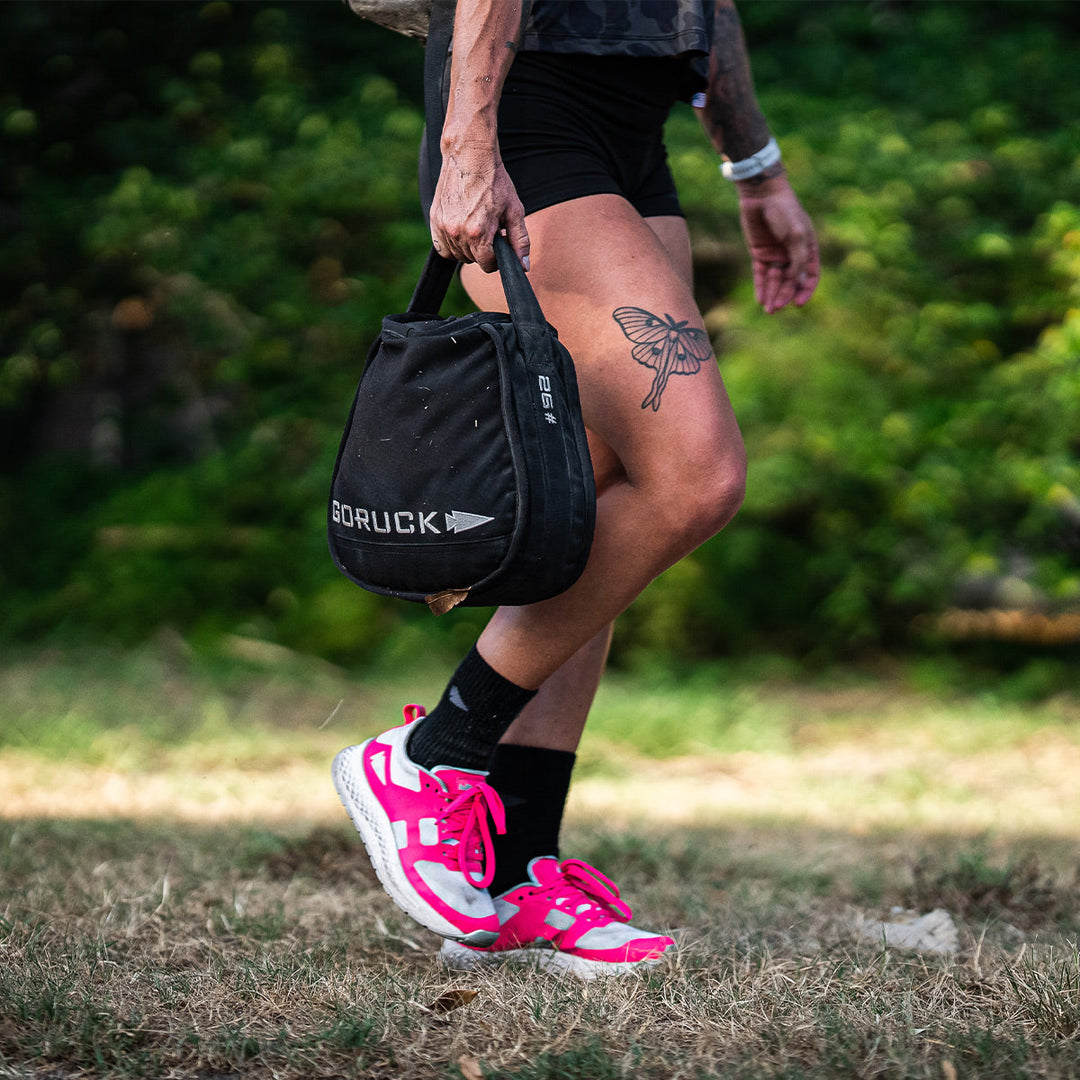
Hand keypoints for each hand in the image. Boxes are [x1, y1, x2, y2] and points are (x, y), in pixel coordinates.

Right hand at [429, 143, 529, 273]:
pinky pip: (442, 247)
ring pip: (457, 255)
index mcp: (479, 233)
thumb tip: (523, 266)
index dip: (496, 259)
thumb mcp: (514, 210)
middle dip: (483, 251)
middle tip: (490, 231)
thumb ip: (520, 241)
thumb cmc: (494, 181)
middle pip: (472, 260)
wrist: (469, 155)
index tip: (499, 247)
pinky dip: (452, 245)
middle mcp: (458, 232)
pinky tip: (462, 231)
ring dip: (468, 248)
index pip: (487, 265)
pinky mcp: (434, 219)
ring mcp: (444, 227)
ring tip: (476, 227)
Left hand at [735, 174, 818, 312]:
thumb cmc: (784, 211)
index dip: (805, 290)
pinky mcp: (759, 253)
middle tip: (777, 307)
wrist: (762, 195)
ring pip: (775, 280)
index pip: (810, 276)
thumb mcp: (796, 234)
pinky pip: (760, 274)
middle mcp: (792, 254)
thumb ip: (798, 258)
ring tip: (768, 309)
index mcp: (808, 248)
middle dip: (785, 295)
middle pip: (790, 281)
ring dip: (772, 294)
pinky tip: (760, 299)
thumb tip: (796, 281)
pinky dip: (760, 287)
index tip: (798, 303)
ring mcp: (775, 254)